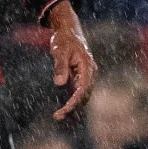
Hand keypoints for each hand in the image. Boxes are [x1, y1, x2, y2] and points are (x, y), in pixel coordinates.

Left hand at [46, 0, 95, 120]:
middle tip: (57, 117)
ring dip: (73, 106)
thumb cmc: (64, 40)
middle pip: (85, 95)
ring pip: (84, 95)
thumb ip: (60, 67)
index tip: (64, 111)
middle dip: (73, 107)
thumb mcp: (59, 51)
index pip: (82, 89)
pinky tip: (64, 108)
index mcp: (87, 67)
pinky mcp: (82, 77)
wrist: (69, 31)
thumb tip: (59, 84)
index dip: (74, 102)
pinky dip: (73, 101)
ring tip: (58, 116)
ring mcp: (88, 75)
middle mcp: (91, 73)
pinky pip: (80, 92)